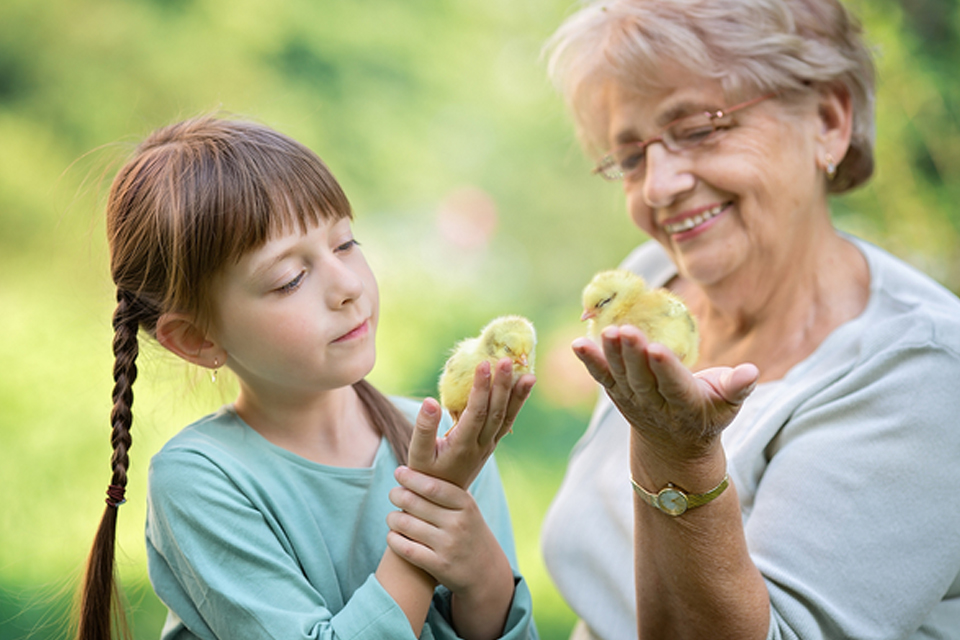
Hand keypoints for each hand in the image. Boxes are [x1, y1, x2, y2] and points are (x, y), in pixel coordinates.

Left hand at [386, 466, 513, 639]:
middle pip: (414, 503)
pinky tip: (392, 535)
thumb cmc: (470, 533)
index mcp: (466, 505)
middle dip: (397, 495)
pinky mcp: (438, 566)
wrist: (486, 572)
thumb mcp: (468, 510)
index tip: (399, 472)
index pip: (432, 486)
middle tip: (393, 494)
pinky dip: (393, 539)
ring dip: (392, 518)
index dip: (412, 477)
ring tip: (392, 517)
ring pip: (405, 524)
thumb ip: (448, 491)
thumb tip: (419, 468)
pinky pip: (405, 548)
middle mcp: (458, 524)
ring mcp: (448, 546)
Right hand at [408, 358, 534, 488]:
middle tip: (507, 360)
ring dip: (518, 396)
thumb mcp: (417, 454)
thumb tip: (430, 401)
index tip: (484, 365)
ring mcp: (488, 446)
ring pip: (506, 418)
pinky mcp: (491, 444)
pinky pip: (506, 422)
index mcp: (461, 446)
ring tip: (529, 375)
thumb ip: (423, 428)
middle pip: (496, 413)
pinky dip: (516, 405)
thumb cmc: (424, 474)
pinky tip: (524, 389)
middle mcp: (480, 446)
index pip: (476, 413)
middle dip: (502, 386)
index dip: (481, 389)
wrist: (441, 501)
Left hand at [572, 325, 757, 462]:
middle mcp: (655, 405)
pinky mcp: (617, 393)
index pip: (674, 386)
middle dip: (633, 355)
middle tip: (626, 330)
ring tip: (607, 331)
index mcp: (686, 406)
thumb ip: (737, 387)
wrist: (674, 446)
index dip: (665, 368)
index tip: (657, 348)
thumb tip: (751, 372)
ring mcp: (633, 401)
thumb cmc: (707, 414)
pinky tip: (578, 344)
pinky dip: (590, 362)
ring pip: (620, 377)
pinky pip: (601, 377)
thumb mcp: (728, 405)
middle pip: (642, 380)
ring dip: (611, 355)